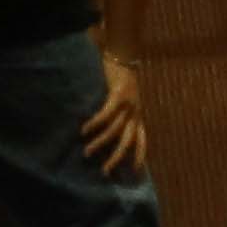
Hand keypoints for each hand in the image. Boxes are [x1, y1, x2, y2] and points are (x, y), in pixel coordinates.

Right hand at [77, 51, 151, 173]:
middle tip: (104, 171)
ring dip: (100, 142)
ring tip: (87, 152)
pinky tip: (84, 130)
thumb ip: (116, 116)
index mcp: (137, 114)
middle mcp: (135, 111)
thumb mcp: (121, 101)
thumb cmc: (119, 80)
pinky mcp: (119, 95)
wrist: (123, 56)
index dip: (140, 154)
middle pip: (128, 140)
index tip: (136, 171)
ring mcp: (129, 103)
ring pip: (114, 130)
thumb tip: (102, 133)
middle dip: (118, 157)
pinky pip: (106, 114)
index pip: (142, 138)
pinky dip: (95, 123)